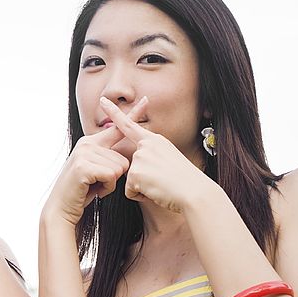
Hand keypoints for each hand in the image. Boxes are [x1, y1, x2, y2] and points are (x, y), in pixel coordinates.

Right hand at [42, 98, 146, 226]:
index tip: (146, 100)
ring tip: (93, 186)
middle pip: (123, 158)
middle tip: (96, 183)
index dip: (133, 114)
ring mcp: (84, 154)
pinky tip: (92, 190)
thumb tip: (126, 156)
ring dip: (110, 184)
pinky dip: (106, 189)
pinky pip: (112, 176)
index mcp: (91, 142)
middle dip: (115, 176)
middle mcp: (87, 144)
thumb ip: (108, 158)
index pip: (117, 128)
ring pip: (119, 168)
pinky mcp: (83, 166)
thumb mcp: (96, 170)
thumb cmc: (81, 191)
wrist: (61, 207)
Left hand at [99, 97, 210, 212]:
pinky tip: (156, 191)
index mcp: (154, 140)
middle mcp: (145, 145)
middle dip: (141, 178)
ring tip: (162, 185)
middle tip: (163, 179)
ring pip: (130, 180)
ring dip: (143, 188)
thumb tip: (137, 161)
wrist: (195, 192)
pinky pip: (130, 191)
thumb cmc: (185, 181)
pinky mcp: (135, 173)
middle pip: (130, 165)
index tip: (102, 100)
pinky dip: (141, 196)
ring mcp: (140, 158)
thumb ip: (150, 155)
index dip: (114, 113)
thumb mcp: (169, 159)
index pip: (129, 125)